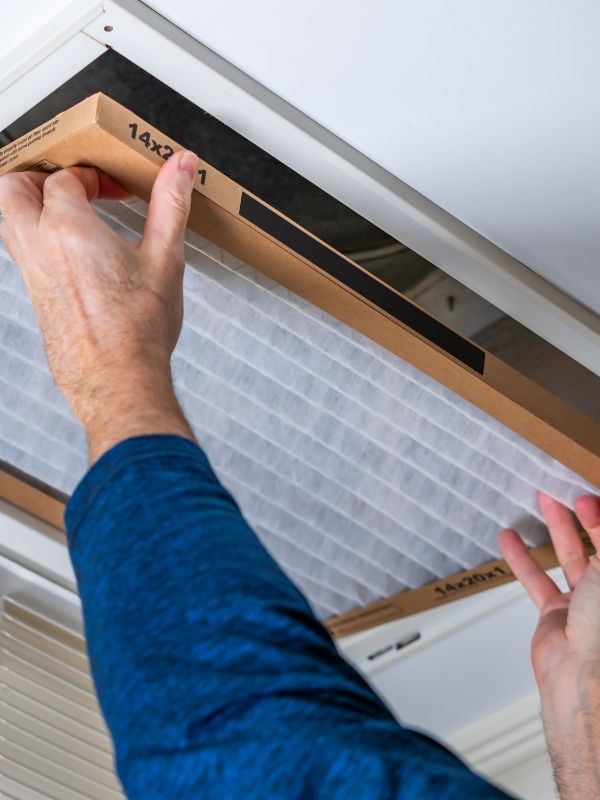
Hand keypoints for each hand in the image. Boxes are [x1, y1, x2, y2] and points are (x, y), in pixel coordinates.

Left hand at [0, 150, 199, 461]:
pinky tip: (75, 253)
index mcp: (67, 229)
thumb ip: (170, 204)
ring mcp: (32, 274)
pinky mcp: (36, 297)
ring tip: (72, 212)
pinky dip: (39, 237)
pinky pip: (23, 252)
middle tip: (73, 183)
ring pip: (10, 221)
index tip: (115, 187)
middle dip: (40, 177)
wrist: (119, 380)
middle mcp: (39, 248)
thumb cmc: (137, 330)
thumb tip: (180, 166)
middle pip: (13, 188)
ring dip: (34, 206)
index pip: (65, 179)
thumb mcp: (165, 258)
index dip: (92, 175)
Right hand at [499, 492, 599, 798]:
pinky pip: (537, 580)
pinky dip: (522, 558)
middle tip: (564, 489)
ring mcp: (585, 604)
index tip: (586, 492)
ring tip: (541, 499)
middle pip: (597, 543)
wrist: (583, 678)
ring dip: (554, 527)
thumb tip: (599, 511)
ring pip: (568, 556)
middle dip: (582, 514)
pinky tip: (510, 538)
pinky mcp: (557, 615)